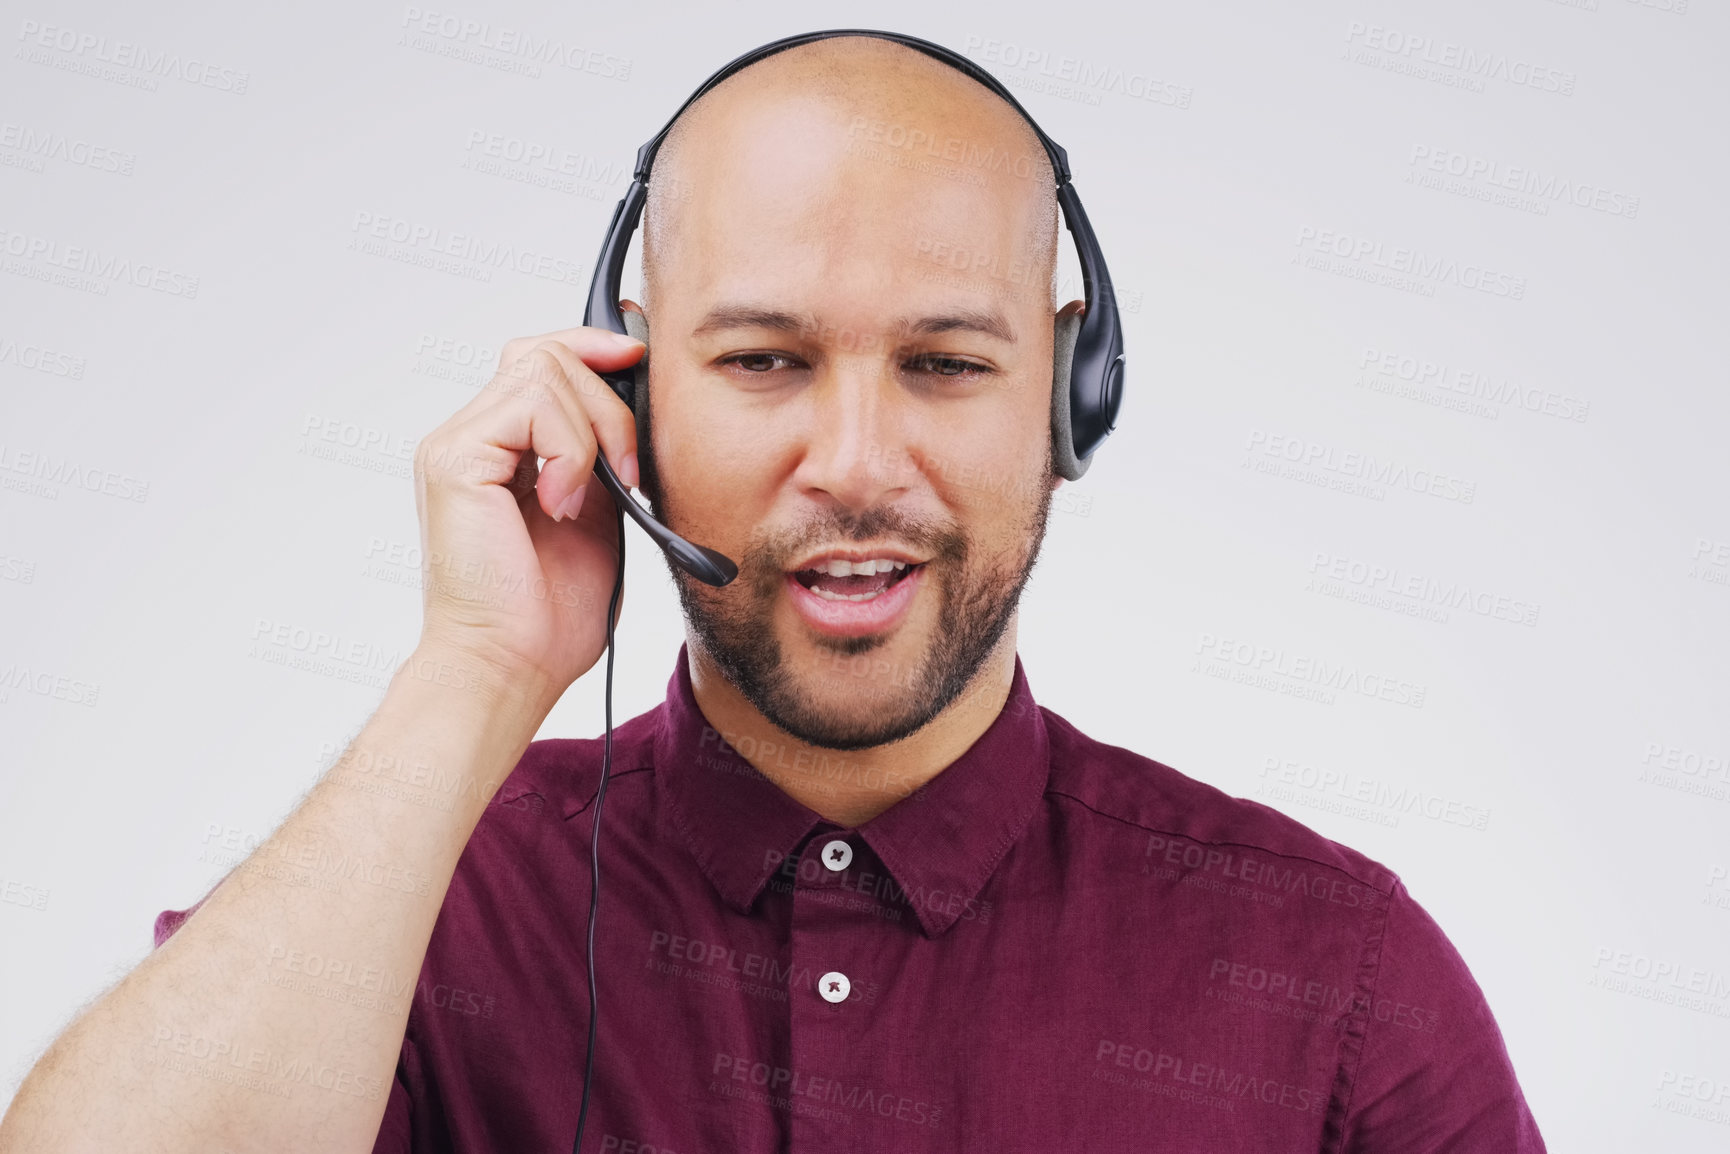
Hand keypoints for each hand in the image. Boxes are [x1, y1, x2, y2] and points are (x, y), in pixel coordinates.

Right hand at [411, 326, 644, 702]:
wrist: (511, 665)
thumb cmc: (549, 614)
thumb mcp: (599, 512)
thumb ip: (603, 454)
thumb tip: (637, 400)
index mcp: (502, 449)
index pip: (543, 360)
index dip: (595, 349)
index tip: (642, 356)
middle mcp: (472, 439)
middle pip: (545, 353)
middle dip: (610, 398)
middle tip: (630, 469)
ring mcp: (456, 445)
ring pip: (543, 369)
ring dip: (596, 428)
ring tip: (599, 492)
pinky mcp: (453, 459)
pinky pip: (530, 406)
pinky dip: (569, 451)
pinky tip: (563, 504)